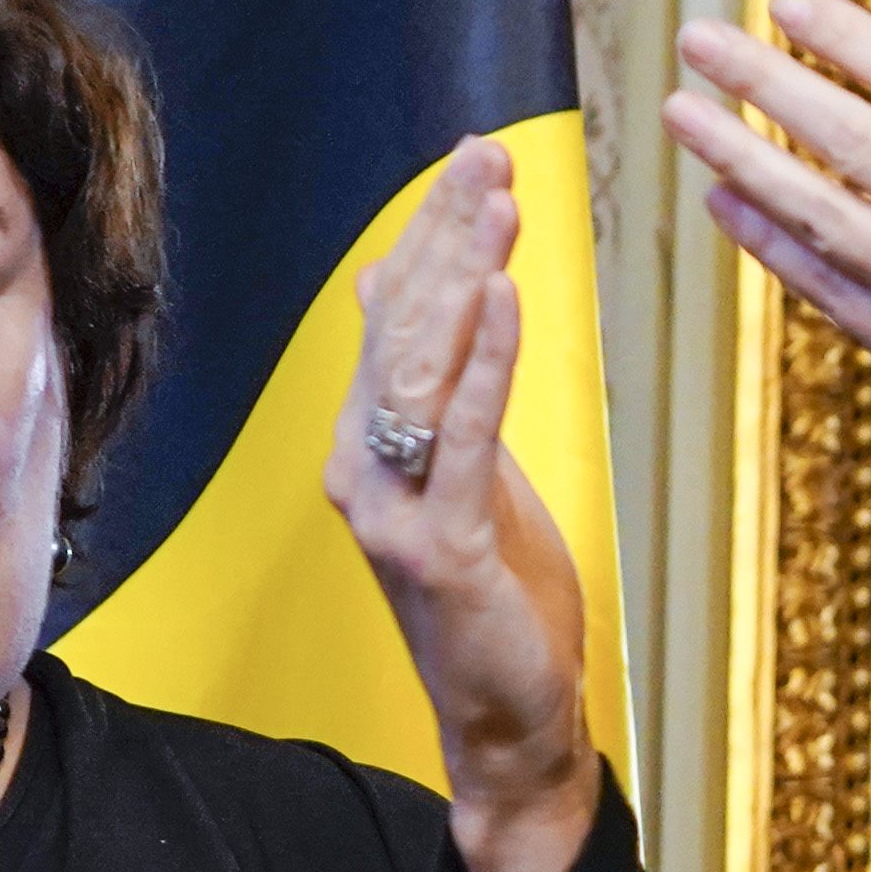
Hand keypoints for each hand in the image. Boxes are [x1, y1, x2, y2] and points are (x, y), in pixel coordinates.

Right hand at [324, 133, 598, 871]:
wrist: (510, 714)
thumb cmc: (498, 593)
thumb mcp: (467, 468)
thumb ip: (438, 385)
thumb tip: (395, 287)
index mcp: (366, 440)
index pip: (392, 313)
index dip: (432, 231)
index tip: (476, 158)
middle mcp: (360, 463)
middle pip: (400, 326)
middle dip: (446, 235)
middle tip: (489, 158)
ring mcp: (391, 507)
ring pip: (420, 369)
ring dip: (462, 277)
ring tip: (497, 205)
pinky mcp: (439, 545)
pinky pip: (460, 437)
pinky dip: (484, 363)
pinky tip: (507, 298)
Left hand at [666, 0, 870, 596]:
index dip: (847, 38)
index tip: (792, 8)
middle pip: (857, 135)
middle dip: (766, 79)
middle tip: (704, 41)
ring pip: (826, 212)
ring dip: (743, 157)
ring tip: (687, 115)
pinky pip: (833, 294)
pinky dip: (774, 246)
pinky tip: (732, 206)